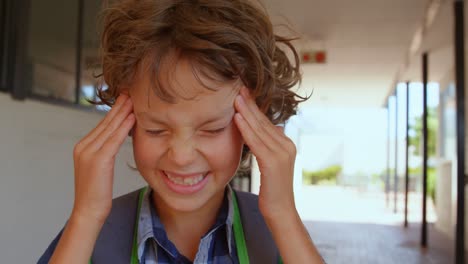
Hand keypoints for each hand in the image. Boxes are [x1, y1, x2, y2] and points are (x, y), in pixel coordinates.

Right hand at [71, 94, 134, 223]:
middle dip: (120, 106)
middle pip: (106, 122)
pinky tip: (132, 117)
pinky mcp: (99, 160)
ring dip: (123, 112)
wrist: (88, 211)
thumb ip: (105, 151)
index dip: (115, 111)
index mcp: (83, 147)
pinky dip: (124, 127)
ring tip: (134, 99)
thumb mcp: (99, 168)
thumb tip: (117, 138)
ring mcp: (89, 152)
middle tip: (131, 92)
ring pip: (110, 128)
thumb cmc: (97, 192)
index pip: (102, 125)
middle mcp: (84, 146)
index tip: (126, 99)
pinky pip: (114, 139)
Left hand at [233, 87, 296, 218]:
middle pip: (264, 122)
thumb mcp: (272, 164)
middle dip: (250, 105)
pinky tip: (237, 118)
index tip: (243, 94)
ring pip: (260, 129)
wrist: (280, 211)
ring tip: (235, 98)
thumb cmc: (272, 189)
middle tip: (238, 89)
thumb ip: (271, 146)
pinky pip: (256, 142)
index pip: (267, 122)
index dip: (255, 108)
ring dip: (246, 112)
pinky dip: (246, 129)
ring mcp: (282, 153)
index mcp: (286, 144)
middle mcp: (287, 145)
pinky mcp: (273, 162)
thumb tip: (274, 129)